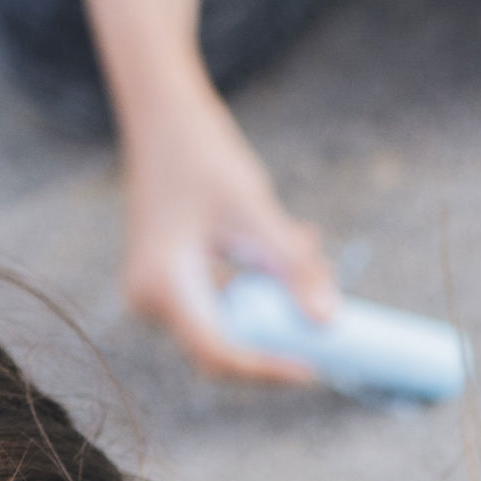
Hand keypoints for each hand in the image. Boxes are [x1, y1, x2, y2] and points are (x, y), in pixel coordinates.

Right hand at [78, 0, 336, 381]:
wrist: (162, 113)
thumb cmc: (201, 152)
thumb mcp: (254, 211)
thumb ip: (291, 267)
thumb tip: (330, 321)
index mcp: (163, 285)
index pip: (221, 353)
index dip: (270, 368)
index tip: (315, 368)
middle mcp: (151, 300)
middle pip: (230, 344)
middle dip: (283, 325)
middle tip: (325, 285)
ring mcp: (159, 294)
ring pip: (235, 322)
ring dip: (280, 298)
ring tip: (306, 243)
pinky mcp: (174, 283)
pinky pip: (227, 302)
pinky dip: (264, 283)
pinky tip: (290, 242)